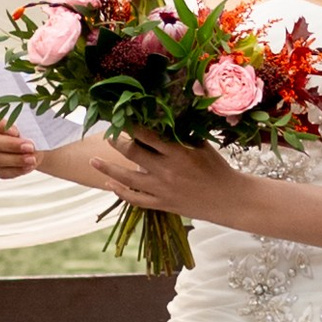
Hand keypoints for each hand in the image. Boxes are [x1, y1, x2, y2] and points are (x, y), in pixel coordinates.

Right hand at [0, 104, 42, 180]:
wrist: (35, 141)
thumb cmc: (29, 124)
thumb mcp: (29, 117)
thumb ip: (24, 118)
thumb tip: (27, 129)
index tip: (16, 130)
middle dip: (10, 144)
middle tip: (29, 146)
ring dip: (15, 159)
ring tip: (32, 158)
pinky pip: (1, 172)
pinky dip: (16, 170)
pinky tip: (29, 166)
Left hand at [104, 130, 247, 225]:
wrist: (228, 198)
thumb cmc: (216, 168)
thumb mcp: (201, 145)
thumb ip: (180, 133)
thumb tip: (161, 117)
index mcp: (178, 152)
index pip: (147, 134)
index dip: (131, 124)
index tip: (120, 116)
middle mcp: (166, 171)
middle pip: (132, 154)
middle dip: (116, 142)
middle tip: (107, 134)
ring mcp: (162, 190)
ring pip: (127, 179)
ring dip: (108, 169)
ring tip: (93, 160)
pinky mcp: (162, 204)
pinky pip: (135, 199)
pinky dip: (121, 192)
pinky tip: (110, 184)